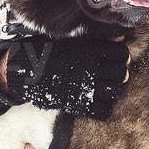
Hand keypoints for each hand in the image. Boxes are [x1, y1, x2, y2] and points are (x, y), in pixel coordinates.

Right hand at [4, 35, 128, 118]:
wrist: (26, 72)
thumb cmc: (48, 53)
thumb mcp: (72, 41)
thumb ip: (98, 41)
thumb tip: (121, 38)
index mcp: (90, 51)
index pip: (121, 54)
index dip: (122, 56)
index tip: (117, 58)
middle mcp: (91, 69)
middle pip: (121, 73)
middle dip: (119, 73)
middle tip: (110, 74)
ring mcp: (86, 88)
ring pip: (114, 91)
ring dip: (112, 89)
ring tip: (104, 87)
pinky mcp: (79, 104)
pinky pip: (104, 110)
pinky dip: (103, 107)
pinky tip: (96, 101)